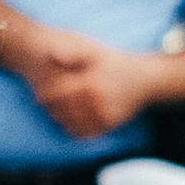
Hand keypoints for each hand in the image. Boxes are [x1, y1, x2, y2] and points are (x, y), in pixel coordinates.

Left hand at [33, 44, 159, 140]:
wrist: (145, 80)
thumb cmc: (115, 63)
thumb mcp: (96, 51)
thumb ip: (74, 52)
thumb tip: (52, 54)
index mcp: (90, 83)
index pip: (58, 93)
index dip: (45, 94)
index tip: (39, 93)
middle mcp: (97, 101)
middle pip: (62, 110)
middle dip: (50, 108)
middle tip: (44, 105)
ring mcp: (104, 115)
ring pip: (72, 124)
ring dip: (60, 120)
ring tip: (55, 113)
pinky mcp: (109, 125)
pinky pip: (85, 133)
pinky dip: (74, 130)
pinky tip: (70, 122)